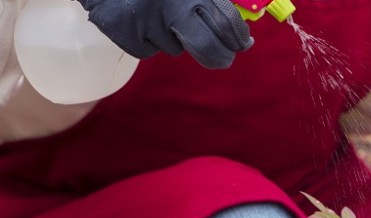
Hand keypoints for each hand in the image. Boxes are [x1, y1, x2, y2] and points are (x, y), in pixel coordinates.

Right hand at [78, 0, 253, 68]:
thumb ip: (206, 0)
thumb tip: (235, 25)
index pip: (227, 20)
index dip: (238, 36)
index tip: (243, 43)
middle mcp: (173, 6)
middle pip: (207, 47)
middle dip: (220, 57)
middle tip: (224, 59)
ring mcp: (149, 22)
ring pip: (174, 48)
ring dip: (172, 38)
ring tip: (156, 14)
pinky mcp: (127, 34)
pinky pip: (147, 50)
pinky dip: (146, 40)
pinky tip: (137, 20)